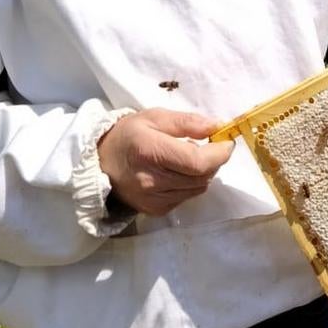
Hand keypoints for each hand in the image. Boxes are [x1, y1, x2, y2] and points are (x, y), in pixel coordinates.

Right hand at [98, 108, 233, 215]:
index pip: (196, 161)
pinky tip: (177, 172)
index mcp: (150, 151)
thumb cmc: (129, 135)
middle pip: (201, 176)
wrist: (100, 163)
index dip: (219, 153)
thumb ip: (187, 122)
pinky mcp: (155, 210)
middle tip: (209, 146)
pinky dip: (190, 184)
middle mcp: (151, 180)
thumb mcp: (155, 117)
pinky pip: (186, 197)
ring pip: (197, 188)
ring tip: (188, 158)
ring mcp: (153, 199)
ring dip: (202, 173)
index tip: (226, 142)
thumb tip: (216, 127)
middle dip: (213, 161)